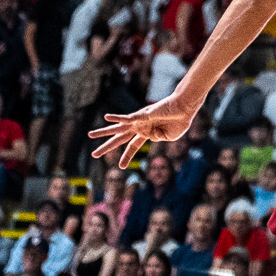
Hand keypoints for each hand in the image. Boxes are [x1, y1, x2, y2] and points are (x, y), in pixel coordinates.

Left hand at [89, 87, 203, 166]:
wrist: (185, 108)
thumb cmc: (180, 121)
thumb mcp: (169, 137)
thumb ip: (159, 139)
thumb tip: (150, 136)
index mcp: (147, 133)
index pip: (133, 146)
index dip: (126, 156)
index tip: (121, 167)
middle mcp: (139, 127)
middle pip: (119, 139)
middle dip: (106, 147)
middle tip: (94, 154)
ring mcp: (139, 121)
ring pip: (118, 128)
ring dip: (103, 132)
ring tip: (90, 135)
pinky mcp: (142, 115)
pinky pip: (127, 117)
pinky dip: (117, 117)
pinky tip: (107, 117)